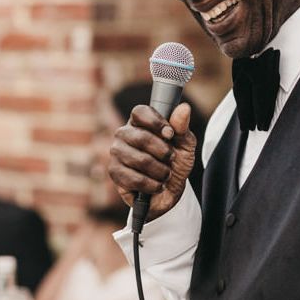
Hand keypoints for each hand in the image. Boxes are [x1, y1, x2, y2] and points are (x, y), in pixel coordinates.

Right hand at [108, 102, 195, 222]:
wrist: (169, 192)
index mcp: (139, 123)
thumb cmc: (174, 163)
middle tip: (171, 158)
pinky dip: (152, 185)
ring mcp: (116, 153)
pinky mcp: (114, 172)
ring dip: (160, 171)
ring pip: (140, 160)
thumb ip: (182, 127)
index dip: (156, 122)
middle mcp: (124, 134)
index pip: (140, 112)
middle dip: (163, 151)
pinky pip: (134, 179)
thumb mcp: (184, 145)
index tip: (170, 134)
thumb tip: (184, 107)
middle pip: (141, 137)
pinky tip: (156, 185)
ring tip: (165, 174)